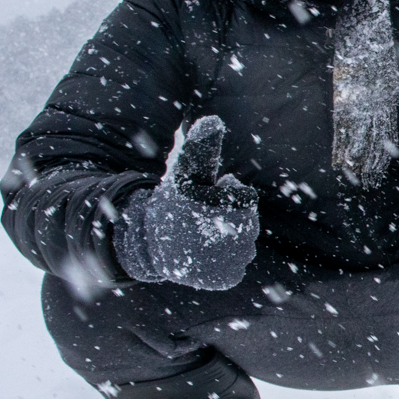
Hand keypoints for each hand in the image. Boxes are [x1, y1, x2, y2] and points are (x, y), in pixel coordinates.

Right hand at [113, 116, 259, 290]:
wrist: (151, 244)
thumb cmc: (175, 202)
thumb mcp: (186, 172)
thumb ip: (201, 147)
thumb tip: (214, 119)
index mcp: (210, 208)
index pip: (242, 196)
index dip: (225, 191)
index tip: (207, 192)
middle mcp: (221, 238)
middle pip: (248, 221)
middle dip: (229, 214)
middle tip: (203, 216)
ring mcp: (226, 261)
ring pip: (245, 242)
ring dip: (228, 236)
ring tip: (201, 235)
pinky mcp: (226, 279)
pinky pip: (240, 263)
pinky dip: (228, 256)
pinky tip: (207, 252)